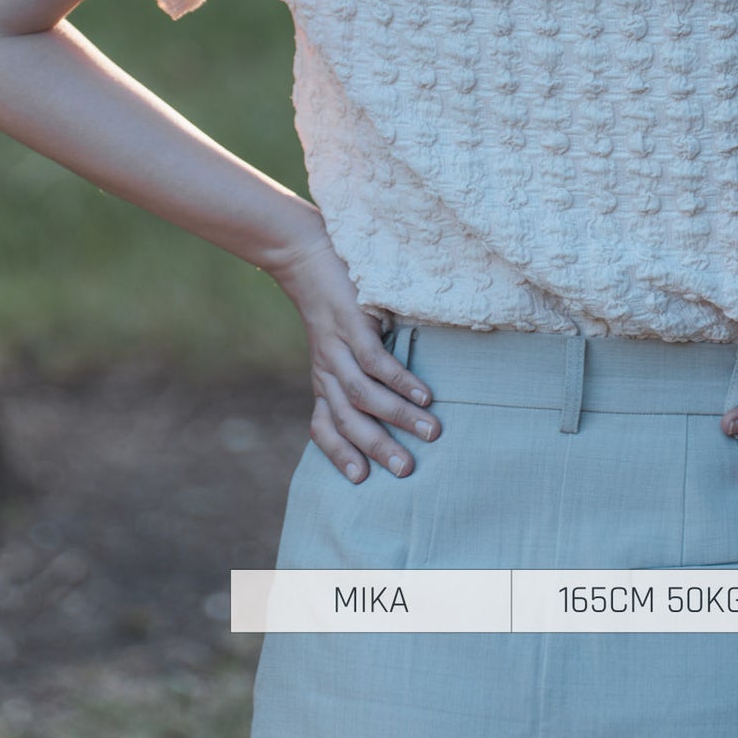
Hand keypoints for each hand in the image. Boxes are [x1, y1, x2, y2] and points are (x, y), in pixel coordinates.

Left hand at [274, 228, 441, 484]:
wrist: (307, 257)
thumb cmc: (334, 302)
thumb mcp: (338, 344)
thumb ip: (357, 370)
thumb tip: (396, 399)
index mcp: (324, 379)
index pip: (323, 427)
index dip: (339, 453)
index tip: (360, 480)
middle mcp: (327, 370)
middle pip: (348, 420)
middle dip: (378, 447)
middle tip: (407, 470)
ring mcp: (338, 349)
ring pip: (364, 396)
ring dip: (398, 418)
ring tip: (431, 432)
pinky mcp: (352, 325)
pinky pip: (375, 362)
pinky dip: (400, 382)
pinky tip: (424, 395)